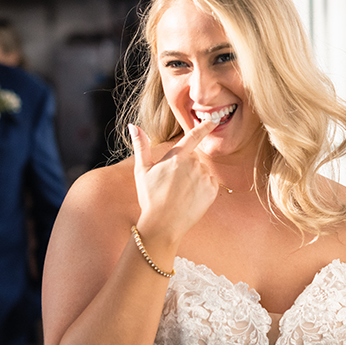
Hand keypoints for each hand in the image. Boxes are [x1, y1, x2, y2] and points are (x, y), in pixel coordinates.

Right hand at [130, 122, 218, 245]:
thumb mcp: (142, 171)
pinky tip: (190, 198)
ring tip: (181, 193)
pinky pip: (210, 184)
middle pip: (195, 158)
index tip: (213, 120)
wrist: (163, 224)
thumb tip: (132, 125)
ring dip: (195, 178)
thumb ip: (141, 146)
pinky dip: (203, 188)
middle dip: (187, 166)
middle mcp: (193, 164)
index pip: (194, 136)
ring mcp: (204, 177)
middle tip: (173, 184)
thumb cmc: (150, 197)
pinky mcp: (212, 191)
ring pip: (203, 171)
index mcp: (177, 157)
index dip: (204, 127)